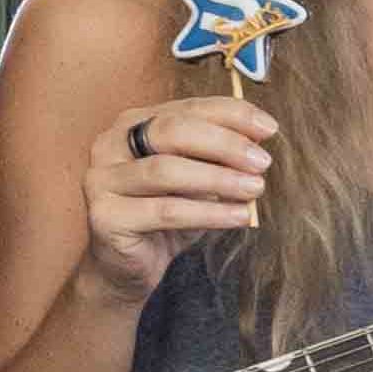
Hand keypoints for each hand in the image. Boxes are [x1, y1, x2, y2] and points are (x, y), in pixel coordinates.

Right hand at [78, 95, 271, 305]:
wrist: (130, 263)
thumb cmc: (168, 214)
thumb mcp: (201, 179)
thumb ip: (221, 155)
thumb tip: (261, 134)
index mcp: (134, 123)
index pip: (186, 108)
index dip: (231, 114)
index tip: (270, 128)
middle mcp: (110, 144)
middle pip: (172, 131)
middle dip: (225, 144)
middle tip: (262, 162)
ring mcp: (102, 179)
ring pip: (166, 171)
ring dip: (218, 178)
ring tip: (255, 189)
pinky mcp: (105, 216)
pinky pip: (164, 211)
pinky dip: (208, 213)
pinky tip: (240, 216)